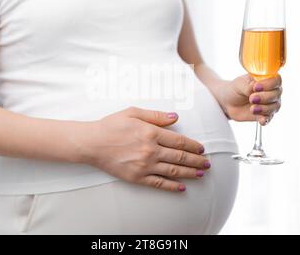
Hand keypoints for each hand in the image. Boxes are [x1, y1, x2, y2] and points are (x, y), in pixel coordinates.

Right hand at [84, 107, 209, 192]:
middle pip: (180, 157)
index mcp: (150, 133)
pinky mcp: (137, 177)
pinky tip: (181, 187)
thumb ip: (156, 116)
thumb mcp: (133, 113)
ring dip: (189, 173)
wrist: (92, 143)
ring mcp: (144, 166)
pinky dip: (171, 186)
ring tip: (201, 174)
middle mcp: (150, 150)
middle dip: (196, 160)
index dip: (192, 145)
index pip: (178, 141)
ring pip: (173, 170)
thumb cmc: (111, 126)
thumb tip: (175, 117)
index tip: (201, 148)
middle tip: (207, 163)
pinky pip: (158, 183)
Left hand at [216, 75, 282, 125]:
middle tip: (251, 98)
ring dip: (264, 108)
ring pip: (274, 107)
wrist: (228, 101)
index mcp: (267, 80)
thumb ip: (248, 85)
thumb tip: (254, 88)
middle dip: (264, 97)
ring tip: (252, 108)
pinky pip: (269, 118)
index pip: (276, 80)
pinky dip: (265, 119)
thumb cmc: (236, 88)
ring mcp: (269, 104)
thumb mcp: (239, 84)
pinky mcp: (264, 115)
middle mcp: (272, 91)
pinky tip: (261, 120)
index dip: (269, 84)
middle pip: (276, 94)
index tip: (256, 87)